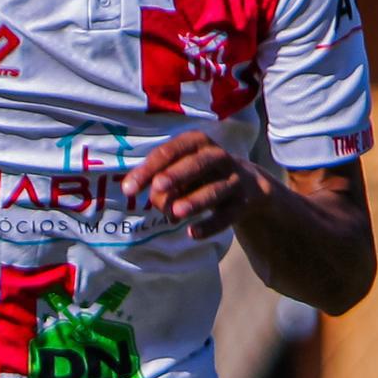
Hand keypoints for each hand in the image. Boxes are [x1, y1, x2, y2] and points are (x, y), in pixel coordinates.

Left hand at [120, 130, 261, 238]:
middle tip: (157, 187)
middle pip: (198, 164)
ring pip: (215, 190)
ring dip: (194, 201)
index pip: (170, 152)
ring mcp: (234, 179)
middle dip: (177, 175)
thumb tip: (141, 193)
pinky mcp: (242, 203)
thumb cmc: (199, 173)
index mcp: (197, 143)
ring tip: (174, 213)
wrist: (248, 184)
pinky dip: (210, 225)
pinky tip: (193, 234)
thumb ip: (158, 179)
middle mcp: (219, 157)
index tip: (128, 189)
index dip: (149, 169)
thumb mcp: (180, 168)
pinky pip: (227, 215)